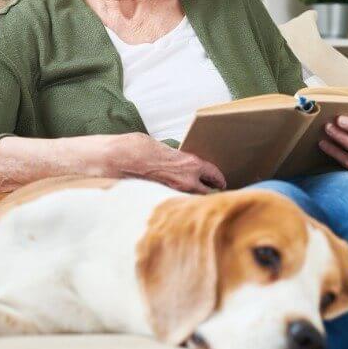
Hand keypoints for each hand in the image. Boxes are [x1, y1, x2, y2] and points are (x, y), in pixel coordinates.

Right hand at [108, 133, 226, 193]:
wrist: (125, 158)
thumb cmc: (143, 149)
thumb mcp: (167, 150)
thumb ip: (178, 160)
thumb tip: (183, 167)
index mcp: (191, 163)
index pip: (213, 174)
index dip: (219, 179)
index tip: (222, 183)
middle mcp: (187, 179)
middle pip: (207, 192)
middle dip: (211, 192)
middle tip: (214, 192)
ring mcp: (175, 190)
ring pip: (193, 198)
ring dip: (196, 197)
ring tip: (198, 196)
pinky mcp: (164, 197)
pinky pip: (178, 200)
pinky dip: (181, 199)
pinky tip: (179, 198)